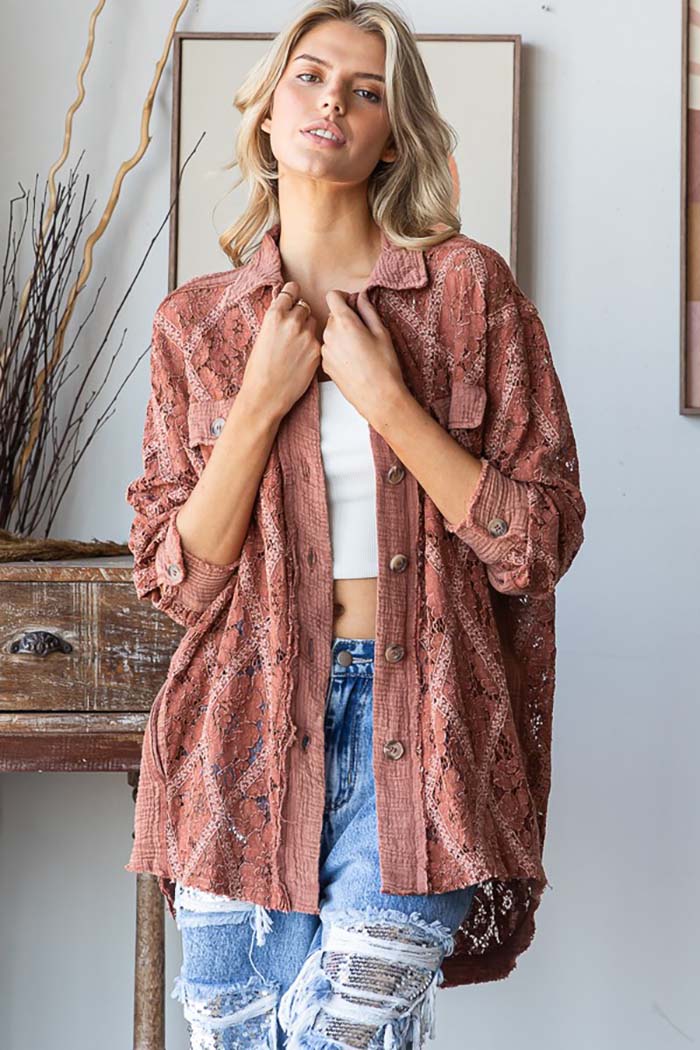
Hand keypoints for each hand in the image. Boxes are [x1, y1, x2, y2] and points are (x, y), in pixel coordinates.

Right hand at [240, 281, 320, 420]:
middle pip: (305, 307)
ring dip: (308, 329)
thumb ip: (276, 320)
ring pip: (314, 323)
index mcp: (275, 315)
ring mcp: (307, 336)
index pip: (292, 290)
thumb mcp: (262, 336)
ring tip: (296, 346)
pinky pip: (318, 340)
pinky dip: (312, 346)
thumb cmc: (258, 369)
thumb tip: (285, 309)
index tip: (294, 296)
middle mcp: (292, 321)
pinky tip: (301, 358)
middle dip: (300, 315)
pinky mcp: (317, 350)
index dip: (293, 293)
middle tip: (292, 330)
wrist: (265, 394)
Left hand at [320, 288, 406, 421]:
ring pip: (330, 333)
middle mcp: (329, 334)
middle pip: (332, 315)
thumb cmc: (384, 366)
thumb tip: (361, 297)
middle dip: (345, 318)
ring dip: (342, 335)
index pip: (332, 296)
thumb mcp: (382, 332)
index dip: (344, 297)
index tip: (353, 305)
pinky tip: (354, 361)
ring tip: (360, 350)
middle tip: (363, 331)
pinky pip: (329, 349)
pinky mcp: (324, 366)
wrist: (378, 397)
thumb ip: (368, 310)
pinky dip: (339, 350)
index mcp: (344, 322)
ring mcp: (325, 351)